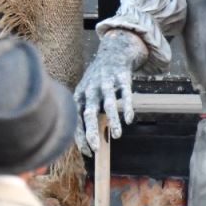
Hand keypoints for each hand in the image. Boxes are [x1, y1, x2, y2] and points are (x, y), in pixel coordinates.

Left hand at [73, 30, 146, 155]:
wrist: (112, 54)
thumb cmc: (97, 82)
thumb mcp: (87, 95)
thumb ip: (88, 115)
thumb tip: (89, 143)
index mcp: (80, 95)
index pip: (76, 119)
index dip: (80, 136)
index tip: (88, 152)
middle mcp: (91, 89)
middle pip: (89, 113)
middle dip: (91, 131)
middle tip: (96, 148)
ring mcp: (106, 83)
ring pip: (108, 104)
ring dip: (112, 120)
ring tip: (117, 135)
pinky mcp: (121, 78)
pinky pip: (125, 94)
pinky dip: (126, 107)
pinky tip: (129, 120)